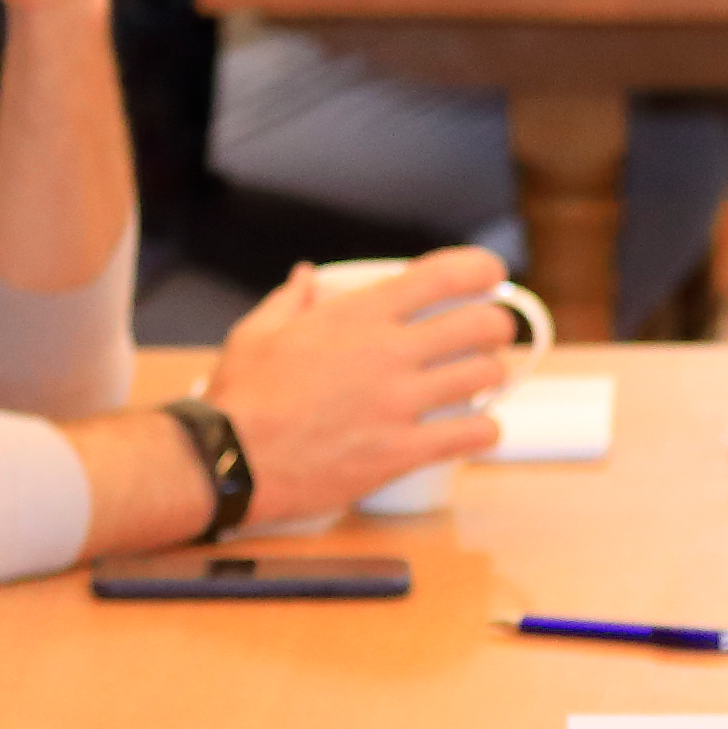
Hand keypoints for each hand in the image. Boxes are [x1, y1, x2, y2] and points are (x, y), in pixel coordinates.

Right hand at [208, 248, 515, 525]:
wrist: (229, 460)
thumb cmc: (241, 397)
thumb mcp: (258, 332)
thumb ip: (291, 299)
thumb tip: (306, 276)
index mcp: (358, 315)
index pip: (443, 274)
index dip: (480, 268)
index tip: (491, 274)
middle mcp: (387, 353)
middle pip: (480, 325)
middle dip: (497, 325)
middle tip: (492, 334)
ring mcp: (398, 403)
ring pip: (485, 377)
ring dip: (492, 376)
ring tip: (482, 381)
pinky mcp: (401, 451)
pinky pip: (471, 435)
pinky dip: (485, 430)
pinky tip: (479, 429)